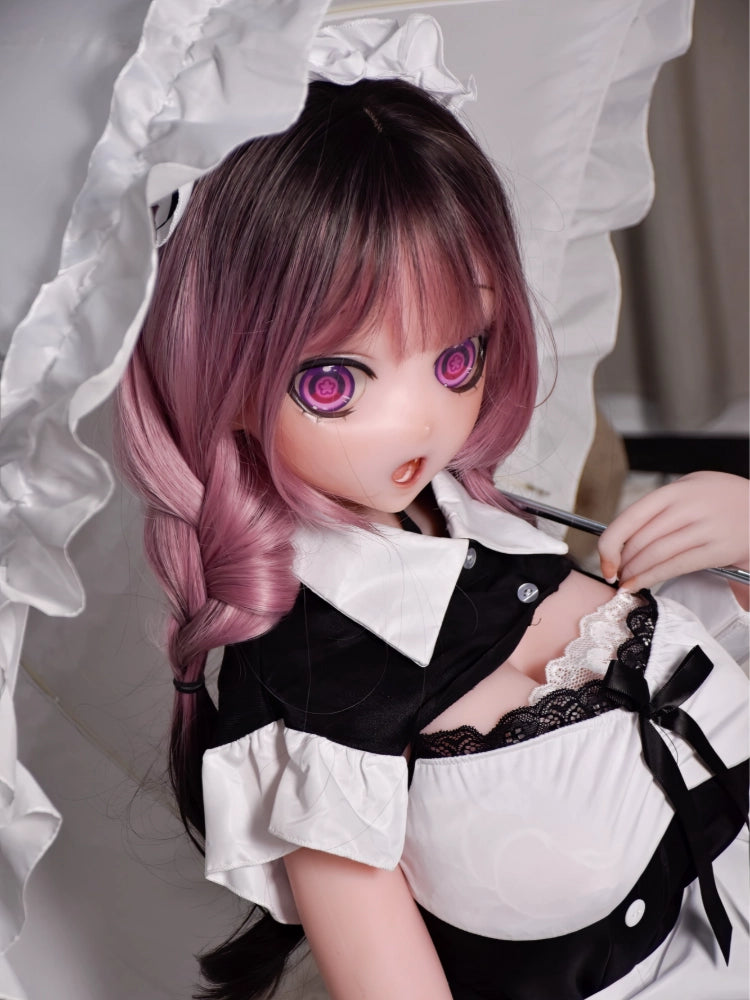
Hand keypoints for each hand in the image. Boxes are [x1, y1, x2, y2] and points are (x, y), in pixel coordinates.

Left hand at [598, 472, 748, 596]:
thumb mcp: (693, 487)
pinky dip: (653, 577)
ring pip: (657, 554)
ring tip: (625, 581)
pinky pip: (678, 566)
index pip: (631, 517)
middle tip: (614, 573)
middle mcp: (690, 507)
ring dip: (635, 572)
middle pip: (642, 539)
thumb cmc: (726, 499)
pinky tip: (641, 584)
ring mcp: (706, 528)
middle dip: (622, 561)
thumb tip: (625, 533)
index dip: (611, 542)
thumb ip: (662, 505)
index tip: (604, 558)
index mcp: (676, 490)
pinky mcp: (720, 549)